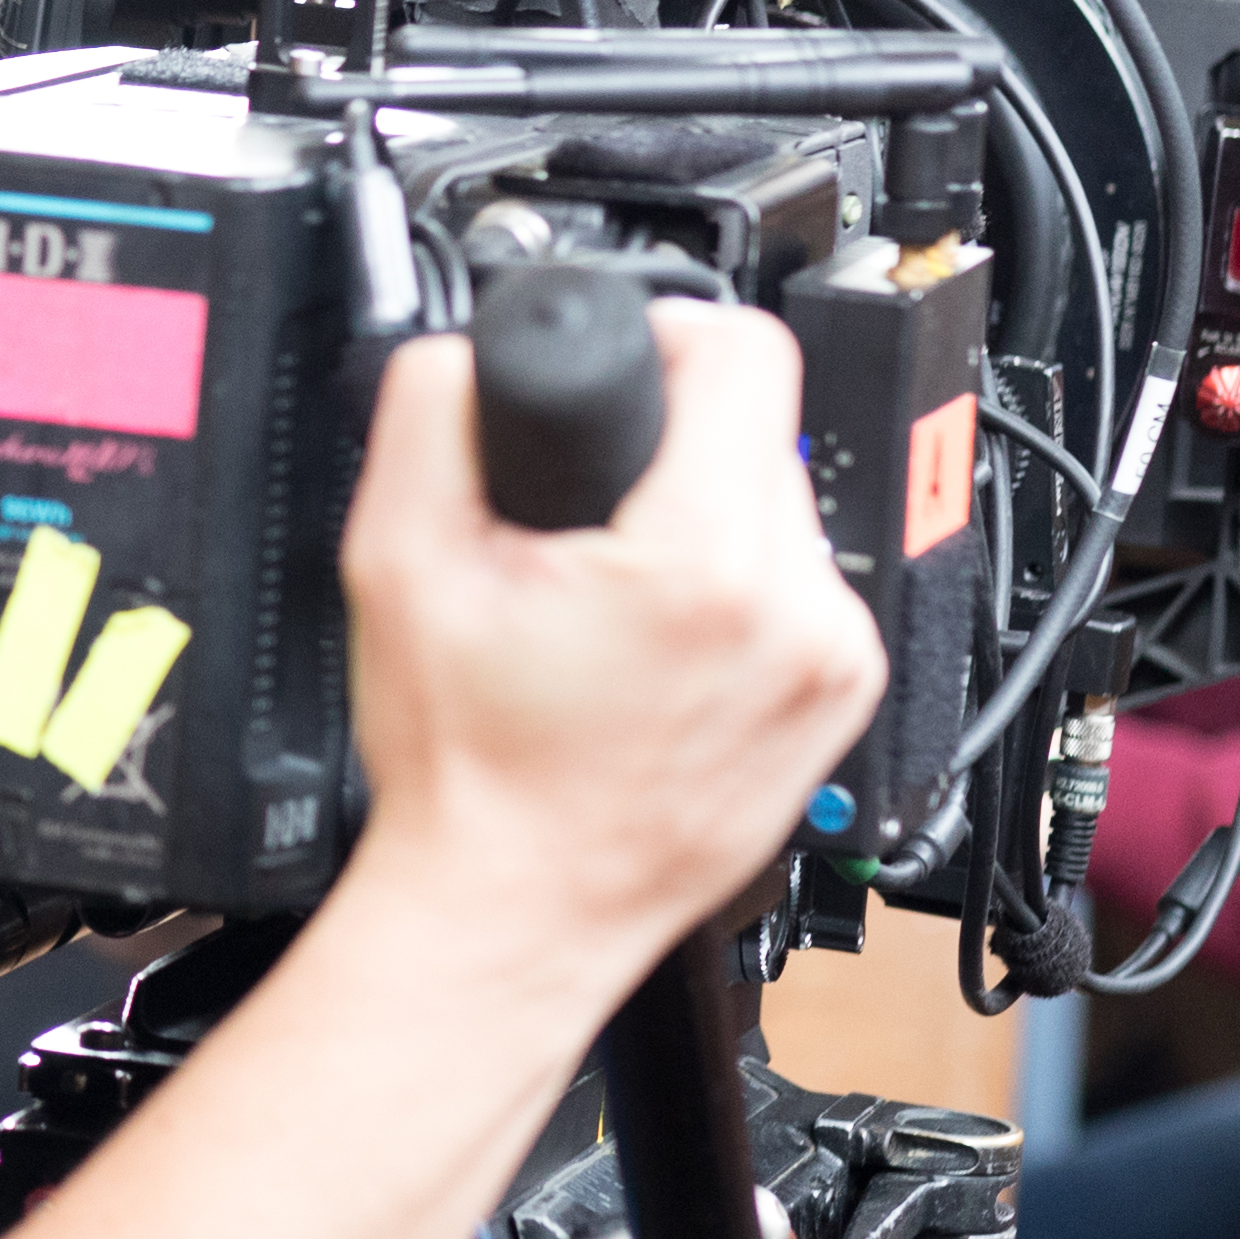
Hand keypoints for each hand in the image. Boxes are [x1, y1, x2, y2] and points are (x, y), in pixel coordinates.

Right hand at [334, 304, 881, 960]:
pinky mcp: (841, 698)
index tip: (619, 373)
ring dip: (704, 520)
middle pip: (761, 429)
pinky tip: (658, 645)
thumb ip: (434, 411)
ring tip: (617, 593)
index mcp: (706, 563)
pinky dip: (735, 592)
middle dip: (669, 449)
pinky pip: (798, 585)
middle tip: (586, 519)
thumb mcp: (398, 558)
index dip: (663, 334)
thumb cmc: (469, 769)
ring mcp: (833, 662)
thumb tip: (470, 347)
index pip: (745, 348)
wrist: (516, 905)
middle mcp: (799, 610)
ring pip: (781, 508)